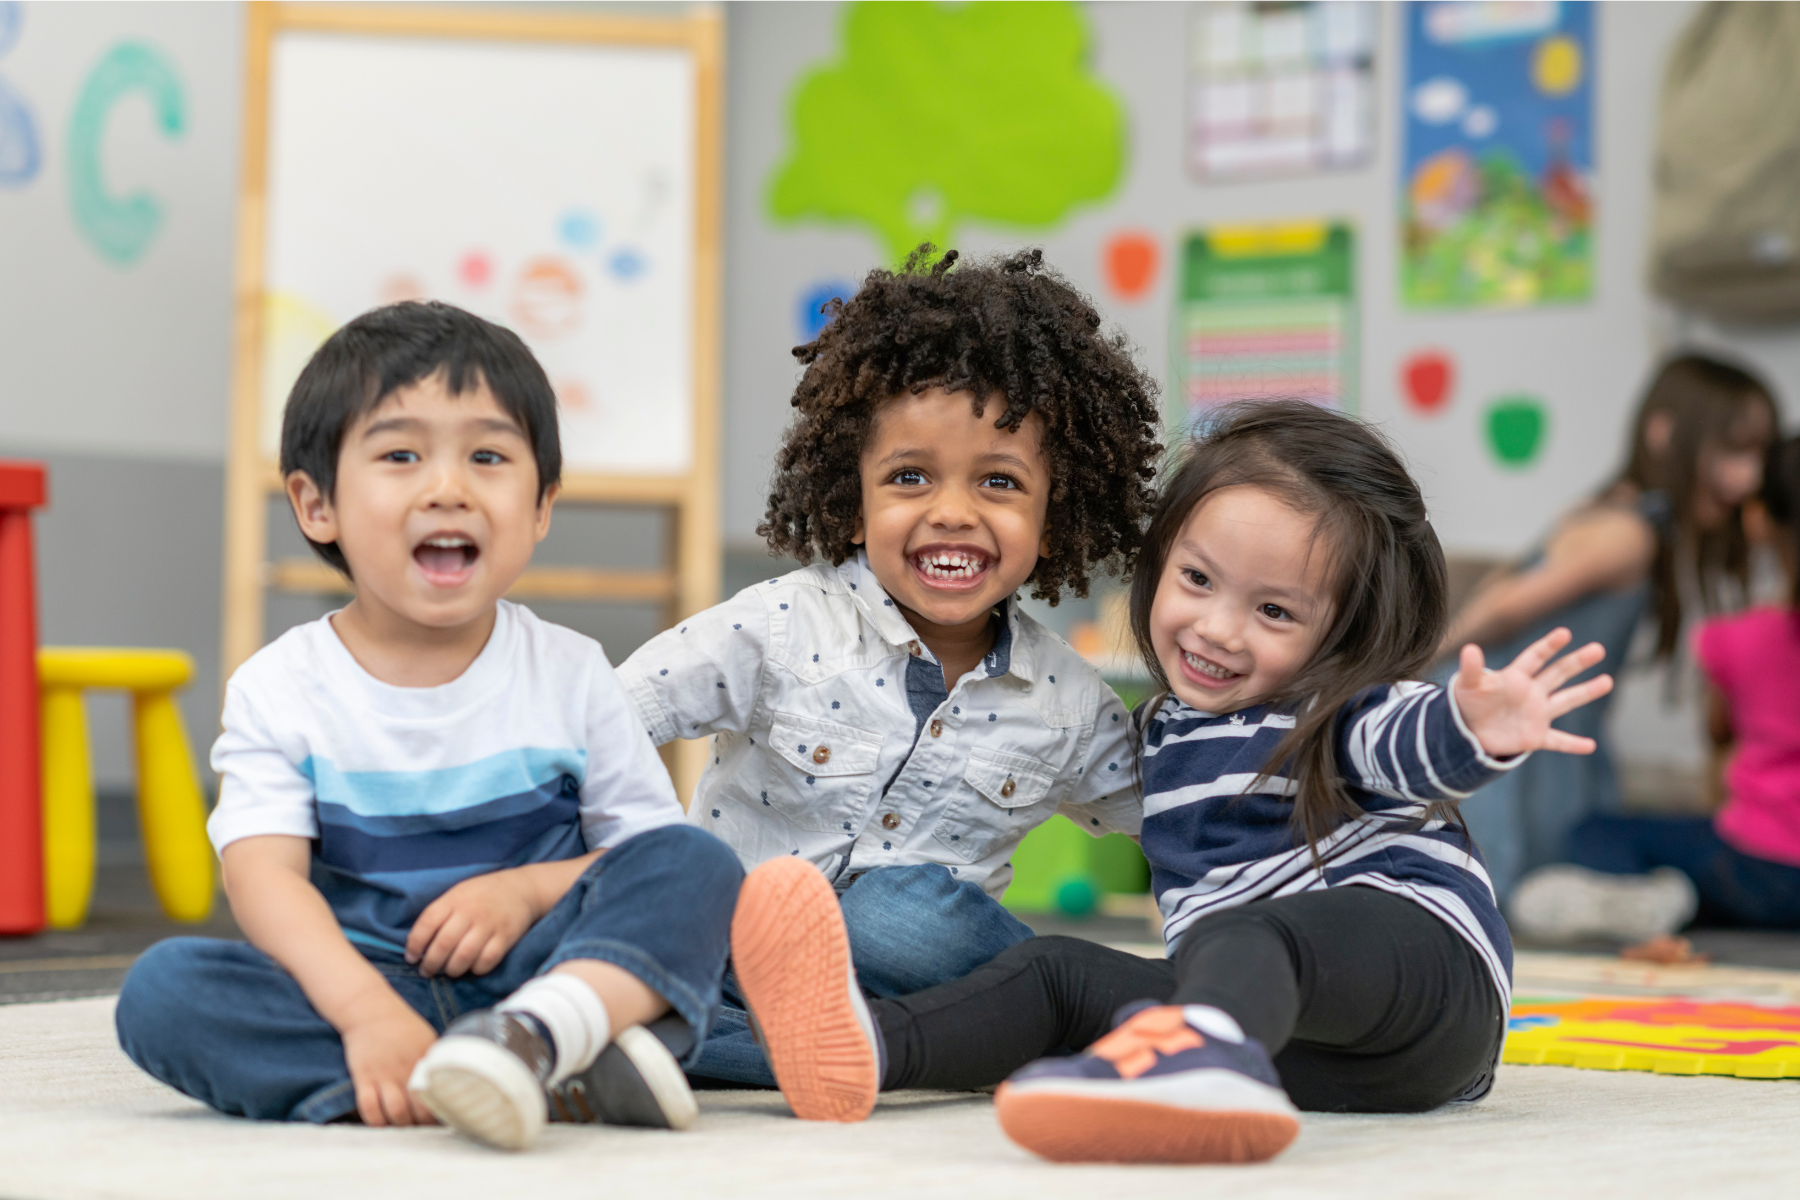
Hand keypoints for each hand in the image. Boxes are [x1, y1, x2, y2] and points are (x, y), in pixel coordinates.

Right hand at [341, 1000, 438, 1126]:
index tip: (442, 1120)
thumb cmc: (402, 1025)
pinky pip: (368, 1106)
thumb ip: (435, 1061)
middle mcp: (406, 1070)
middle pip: (419, 1110)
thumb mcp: (426, 1039)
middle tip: (421, 1131)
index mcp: (425, 1061)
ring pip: (396, 1113)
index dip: (441, 1112)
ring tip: (402, 1129)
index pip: (439, 1095)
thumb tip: (453, 1079)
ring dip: (400, 1126)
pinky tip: (380, 1123)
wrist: (370, 1009)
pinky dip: (374, 1120)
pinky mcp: (363, 1076)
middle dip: (421, 1126)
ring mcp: (384, 1074)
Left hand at [406, 870, 537, 977]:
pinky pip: (486, 961)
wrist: (520, 888)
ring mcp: (489, 924)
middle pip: (443, 943)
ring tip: (449, 971)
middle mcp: (470, 911)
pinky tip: (472, 967)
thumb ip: (440, 914)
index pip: (427, 923)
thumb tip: (417, 943)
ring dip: (452, 970)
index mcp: (454, 899)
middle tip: (427, 971)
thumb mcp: (457, 894)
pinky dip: (476, 969)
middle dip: (431, 963)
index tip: (411, 957)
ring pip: (463, 956)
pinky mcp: (506, 937)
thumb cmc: (481, 895)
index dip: (415, 944)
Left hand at [1452, 627, 1613, 758]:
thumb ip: (1471, 669)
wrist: (1467, 730)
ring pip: (1566, 701)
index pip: (1535, 658)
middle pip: (1557, 674)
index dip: (1548, 646)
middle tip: (1598, 649)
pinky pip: (1557, 741)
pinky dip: (1573, 744)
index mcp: (1515, 677)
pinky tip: (1590, 746)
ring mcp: (1536, 714)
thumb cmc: (1468, 702)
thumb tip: (1469, 649)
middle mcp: (1531, 693)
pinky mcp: (1535, 737)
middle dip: (1577, 662)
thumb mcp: (1467, 685)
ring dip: (1586, 692)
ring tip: (1607, 681)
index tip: (1564, 633)